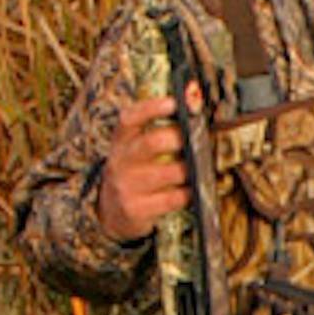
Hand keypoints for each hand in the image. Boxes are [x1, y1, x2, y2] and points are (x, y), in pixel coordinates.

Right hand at [95, 94, 190, 241]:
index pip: (130, 118)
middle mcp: (121, 161)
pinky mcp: (136, 209)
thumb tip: (193, 115)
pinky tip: (193, 190)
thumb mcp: (134, 151)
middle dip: (179, 138)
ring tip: (201, 166)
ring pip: (169, 172)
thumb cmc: (135, 173)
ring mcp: (127, 186)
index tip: (175, 102)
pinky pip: (172, 198)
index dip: (152, 108)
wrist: (112, 211)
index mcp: (121, 141)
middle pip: (152, 142)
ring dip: (190, 169)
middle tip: (198, 138)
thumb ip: (155, 133)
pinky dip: (188, 193)